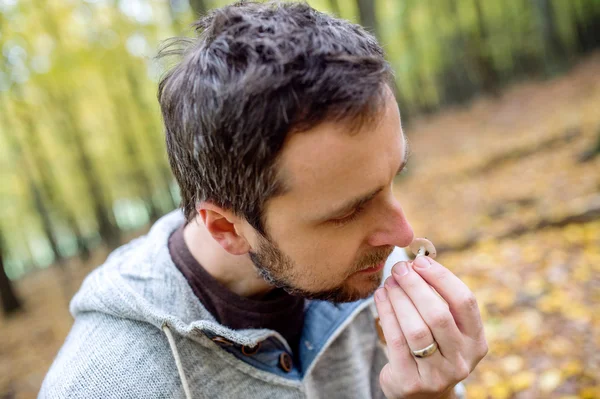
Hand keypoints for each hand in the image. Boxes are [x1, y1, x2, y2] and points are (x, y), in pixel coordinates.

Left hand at [374, 256, 487, 398]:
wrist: (419, 392)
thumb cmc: (432, 347)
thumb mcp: (445, 328)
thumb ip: (438, 298)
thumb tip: (416, 261)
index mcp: (476, 341)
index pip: (465, 302)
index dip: (442, 278)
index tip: (421, 261)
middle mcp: (461, 360)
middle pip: (439, 315)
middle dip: (416, 286)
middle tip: (399, 268)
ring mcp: (437, 375)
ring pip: (416, 329)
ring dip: (399, 299)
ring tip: (389, 282)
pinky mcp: (410, 382)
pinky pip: (396, 341)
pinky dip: (386, 314)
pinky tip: (380, 297)